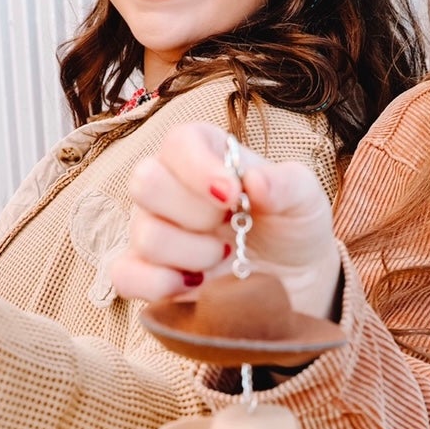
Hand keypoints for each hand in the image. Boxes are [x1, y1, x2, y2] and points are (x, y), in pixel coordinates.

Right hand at [110, 121, 341, 317]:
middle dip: (196, 213)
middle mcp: (168, 188)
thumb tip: (254, 181)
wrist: (294, 283)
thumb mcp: (305, 201)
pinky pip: (124, 275)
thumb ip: (286, 184)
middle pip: (144, 182)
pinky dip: (159, 284)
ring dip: (193, 254)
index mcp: (204, 155)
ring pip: (144, 234)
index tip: (232, 195)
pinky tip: (196, 286)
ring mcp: (152, 231)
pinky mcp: (146, 275)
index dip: (199, 168)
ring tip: (224, 259)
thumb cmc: (292, 229)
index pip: (178, 142)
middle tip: (229, 227)